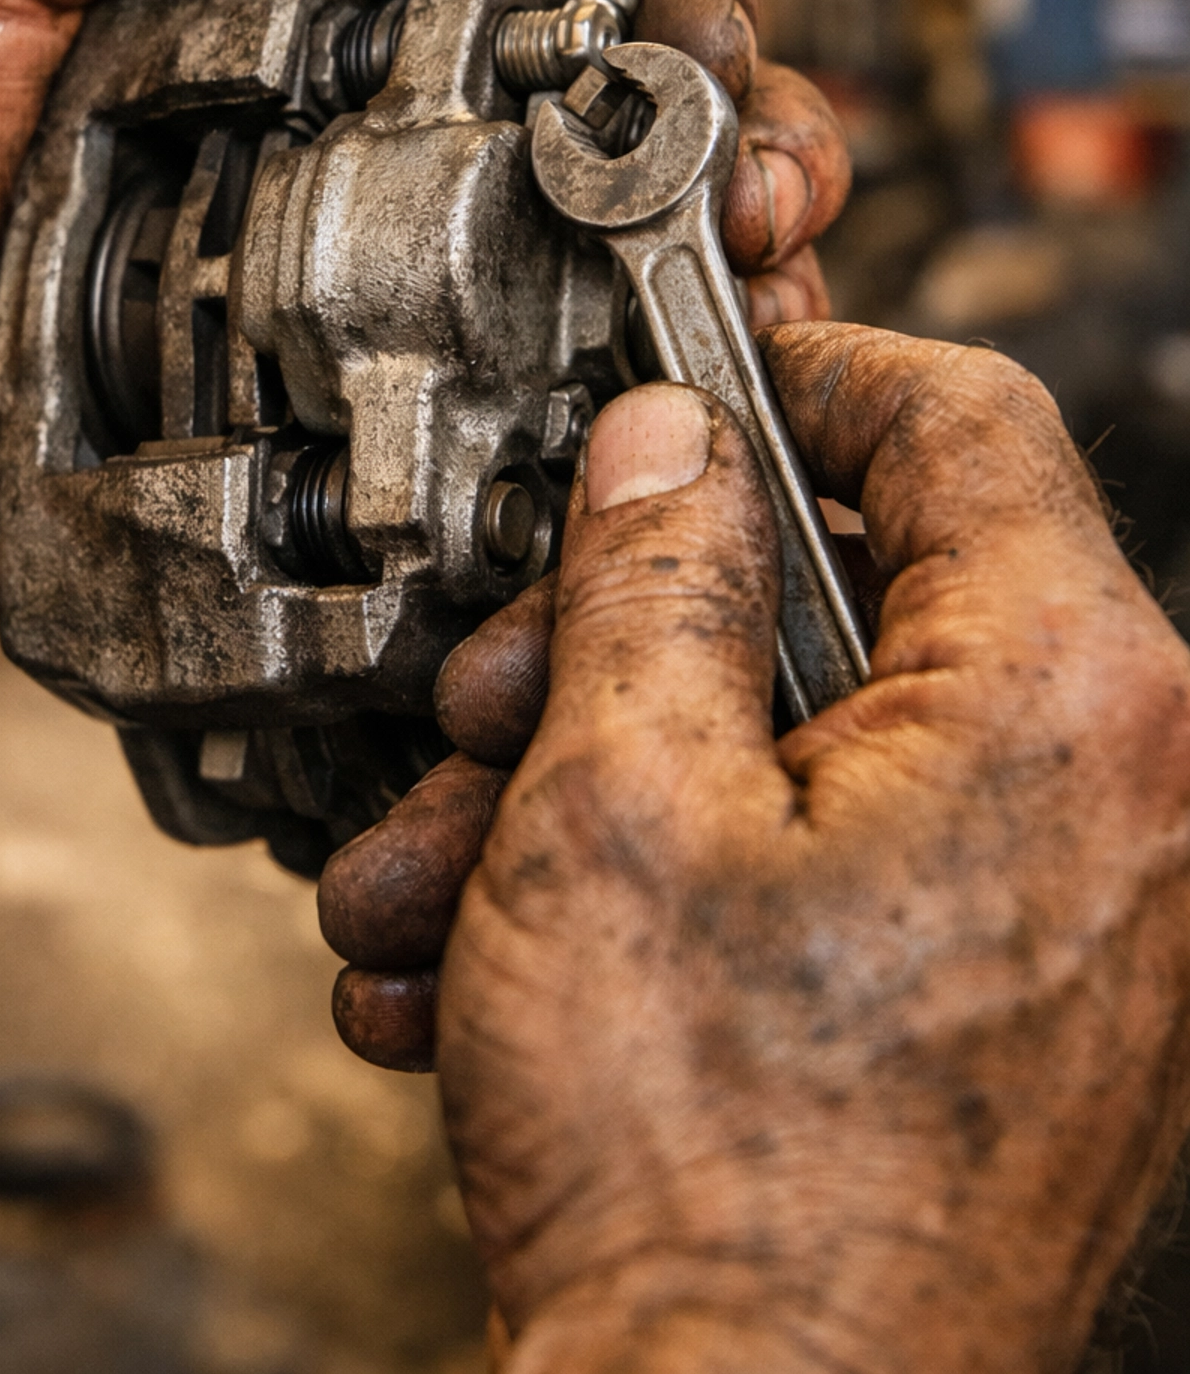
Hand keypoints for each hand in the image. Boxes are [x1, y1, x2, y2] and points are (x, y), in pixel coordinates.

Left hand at [0, 0, 845, 569]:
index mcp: (321, 0)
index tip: (705, 37)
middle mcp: (373, 141)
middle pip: (625, 123)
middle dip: (745, 140)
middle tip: (769, 192)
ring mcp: (365, 284)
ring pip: (595, 274)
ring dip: (713, 282)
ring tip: (758, 298)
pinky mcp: (332, 416)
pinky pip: (491, 424)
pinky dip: (585, 432)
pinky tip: (639, 434)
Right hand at [328, 331, 1189, 1370]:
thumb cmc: (718, 1188)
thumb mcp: (619, 804)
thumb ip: (653, 573)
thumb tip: (670, 448)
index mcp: (1073, 701)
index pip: (959, 419)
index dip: (794, 382)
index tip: (683, 407)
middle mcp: (1127, 801)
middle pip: (856, 604)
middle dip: (630, 643)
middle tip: (495, 704)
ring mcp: (1080, 920)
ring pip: (817, 755)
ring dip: (609, 790)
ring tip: (448, 882)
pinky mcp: (1018, 1012)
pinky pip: (841, 875)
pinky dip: (682, 891)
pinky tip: (514, 965)